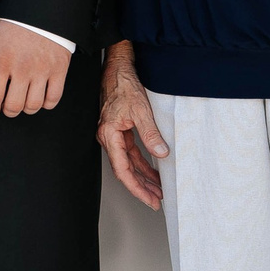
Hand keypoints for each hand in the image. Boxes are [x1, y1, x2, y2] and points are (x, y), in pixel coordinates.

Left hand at [0, 19, 69, 117]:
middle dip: (8, 111)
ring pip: (34, 105)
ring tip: (24, 101)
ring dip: (27, 108)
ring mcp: (42, 70)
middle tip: (8, 106)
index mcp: (3, 60)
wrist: (42, 8)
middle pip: (14, 106)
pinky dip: (46, 103)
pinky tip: (41, 96)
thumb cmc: (15, 25)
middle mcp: (22, 68)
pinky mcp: (59, 70)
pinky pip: (54, 98)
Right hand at [94, 42, 167, 206]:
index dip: (136, 188)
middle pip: (124, 170)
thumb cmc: (123, 86)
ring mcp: (113, 135)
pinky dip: (141, 164)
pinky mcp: (119, 130)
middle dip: (141, 188)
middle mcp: (108, 137)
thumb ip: (150, 133)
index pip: (123, 170)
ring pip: (128, 163)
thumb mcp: (141, 110)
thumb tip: (161, 153)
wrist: (117, 69)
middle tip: (155, 201)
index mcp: (109, 134)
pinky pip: (130, 153)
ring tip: (157, 190)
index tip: (149, 199)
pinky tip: (152, 171)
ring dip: (142, 177)